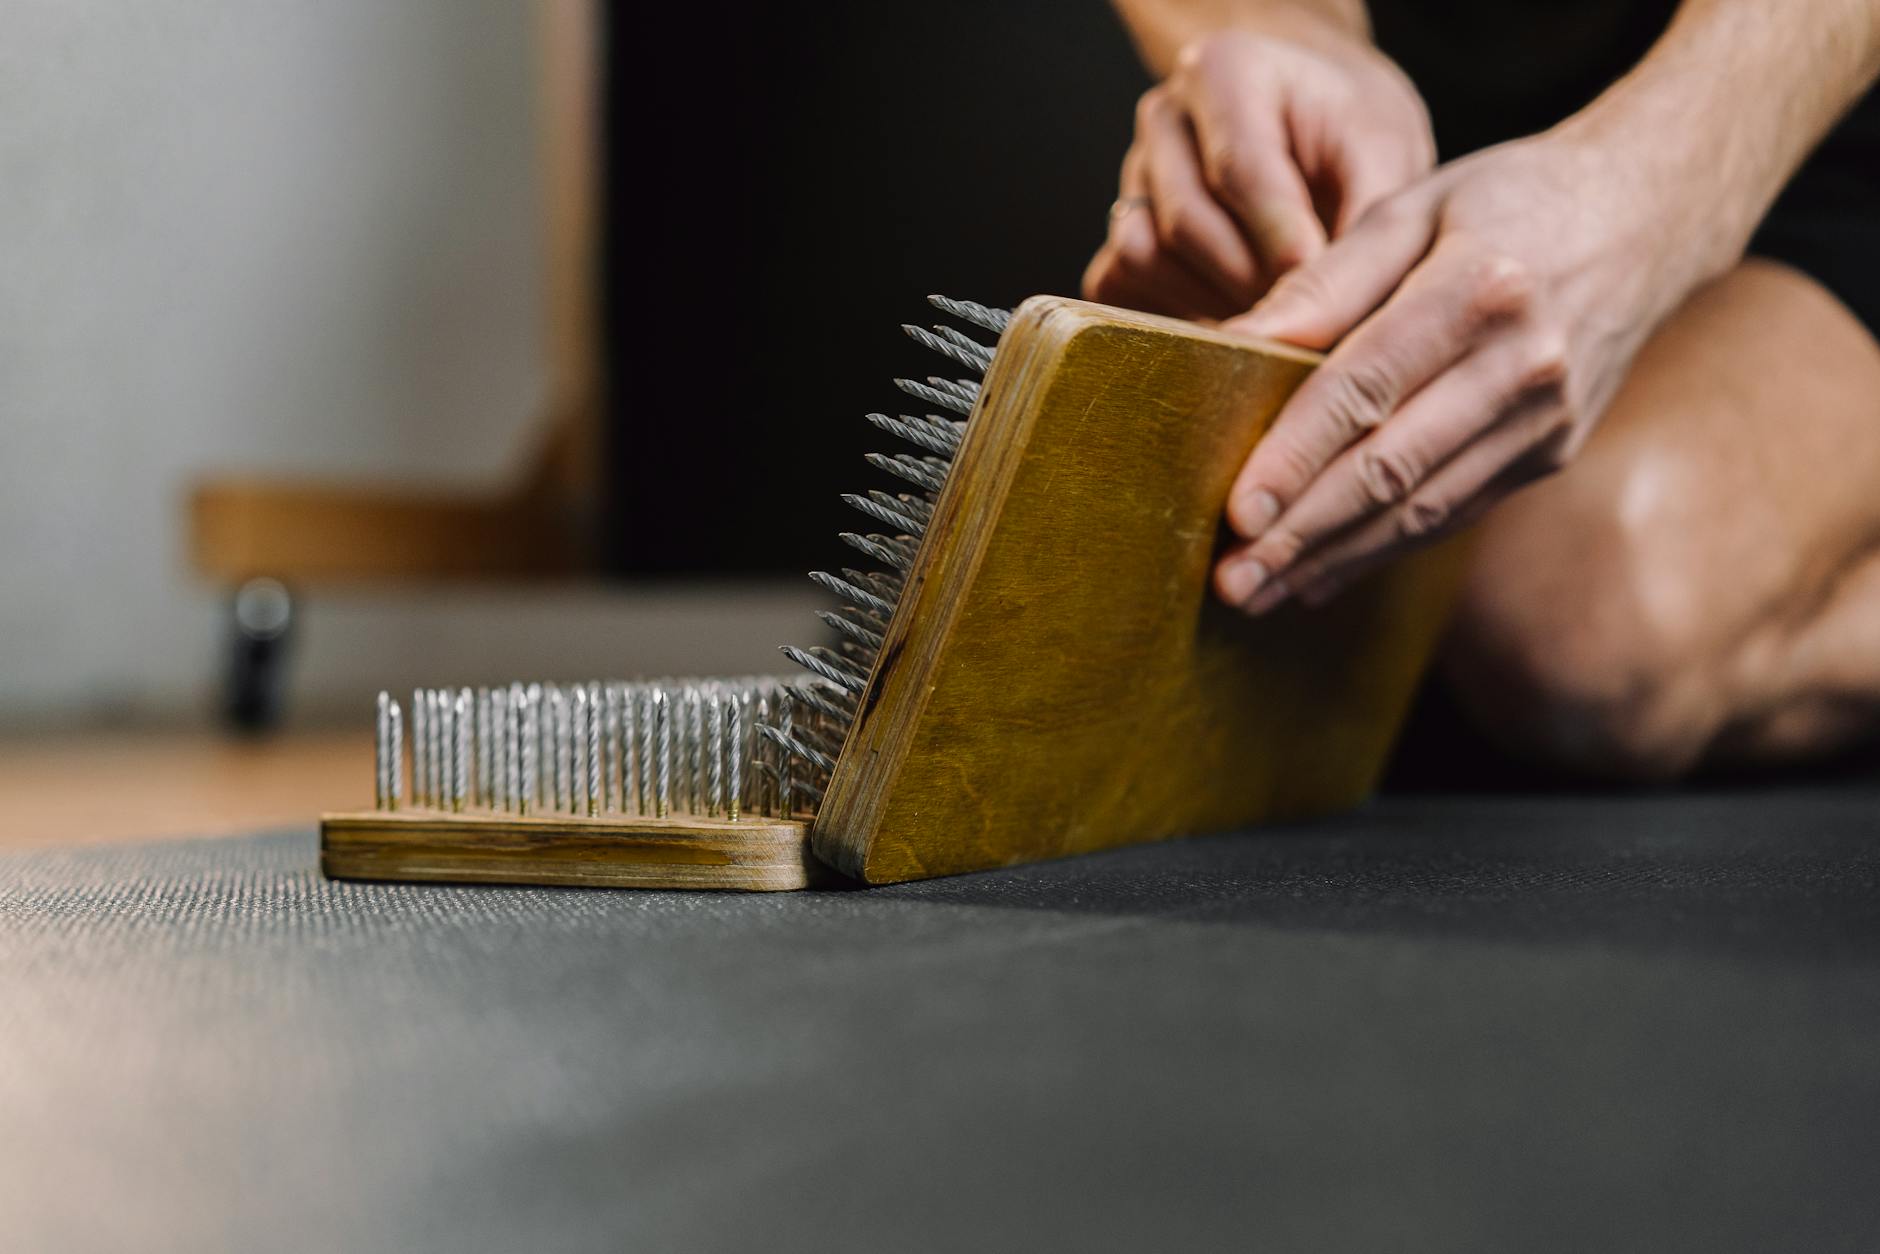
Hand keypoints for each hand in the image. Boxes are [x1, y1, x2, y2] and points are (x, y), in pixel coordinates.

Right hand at [1083, 23, 1434, 320]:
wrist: (1315, 120)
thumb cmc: (1349, 128)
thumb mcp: (1386, 152)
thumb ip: (1366, 218)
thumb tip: (1337, 307)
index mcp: (1224, 71)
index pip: (1238, 170)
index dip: (1280, 243)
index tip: (1321, 291)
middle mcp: (1165, 118)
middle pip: (1186, 224)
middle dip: (1251, 283)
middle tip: (1308, 315)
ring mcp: (1133, 174)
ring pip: (1145, 257)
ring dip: (1210, 303)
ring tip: (1274, 312)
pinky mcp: (1122, 227)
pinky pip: (1119, 285)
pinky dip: (1169, 315)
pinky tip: (1230, 315)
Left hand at [1212, 132, 1696, 613]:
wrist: (1649, 217)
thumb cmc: (1511, 200)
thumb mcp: (1414, 205)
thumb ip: (1326, 279)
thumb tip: (1232, 343)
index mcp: (1481, 289)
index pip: (1365, 388)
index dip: (1297, 457)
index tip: (1239, 510)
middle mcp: (1524, 365)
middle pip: (1390, 468)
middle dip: (1303, 533)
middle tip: (1232, 581)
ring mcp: (1545, 420)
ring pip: (1421, 509)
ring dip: (1335, 558)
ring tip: (1259, 592)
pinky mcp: (1551, 453)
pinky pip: (1453, 512)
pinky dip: (1383, 549)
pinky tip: (1322, 574)